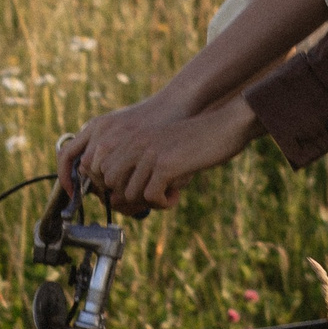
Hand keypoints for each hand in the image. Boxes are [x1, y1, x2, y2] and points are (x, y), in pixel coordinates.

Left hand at [68, 97, 262, 213]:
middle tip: (154, 195)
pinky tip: (176, 193)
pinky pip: (151, 196)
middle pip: (112, 186)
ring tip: (169, 192)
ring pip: (130, 194)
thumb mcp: (160, 151)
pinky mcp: (165, 164)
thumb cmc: (194, 142)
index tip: (139, 190)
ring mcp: (148, 153)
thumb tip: (117, 202)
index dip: (117, 188)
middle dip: (130, 197)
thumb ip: (138, 172)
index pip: (103, 172)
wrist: (224, 125)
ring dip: (149, 201)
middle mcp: (134, 143)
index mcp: (130, 138)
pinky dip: (163, 202)